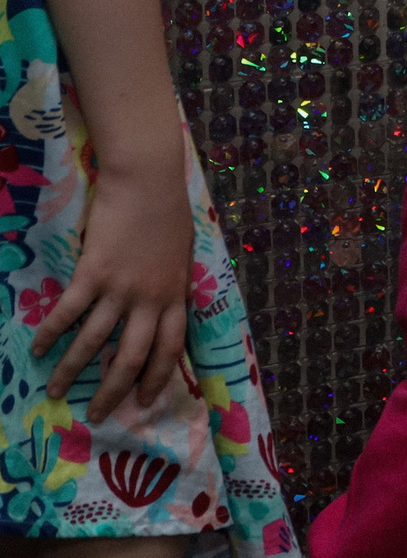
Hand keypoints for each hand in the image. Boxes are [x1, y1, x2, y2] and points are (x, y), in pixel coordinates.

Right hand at [34, 161, 194, 420]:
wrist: (148, 181)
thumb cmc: (167, 212)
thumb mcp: (181, 255)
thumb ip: (170, 285)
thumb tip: (162, 308)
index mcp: (175, 295)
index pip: (169, 348)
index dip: (156, 377)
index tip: (144, 402)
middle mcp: (150, 298)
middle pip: (132, 356)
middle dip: (114, 390)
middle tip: (97, 414)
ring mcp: (121, 287)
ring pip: (94, 342)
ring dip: (73, 370)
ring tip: (56, 392)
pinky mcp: (93, 273)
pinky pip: (68, 312)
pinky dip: (51, 334)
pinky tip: (38, 350)